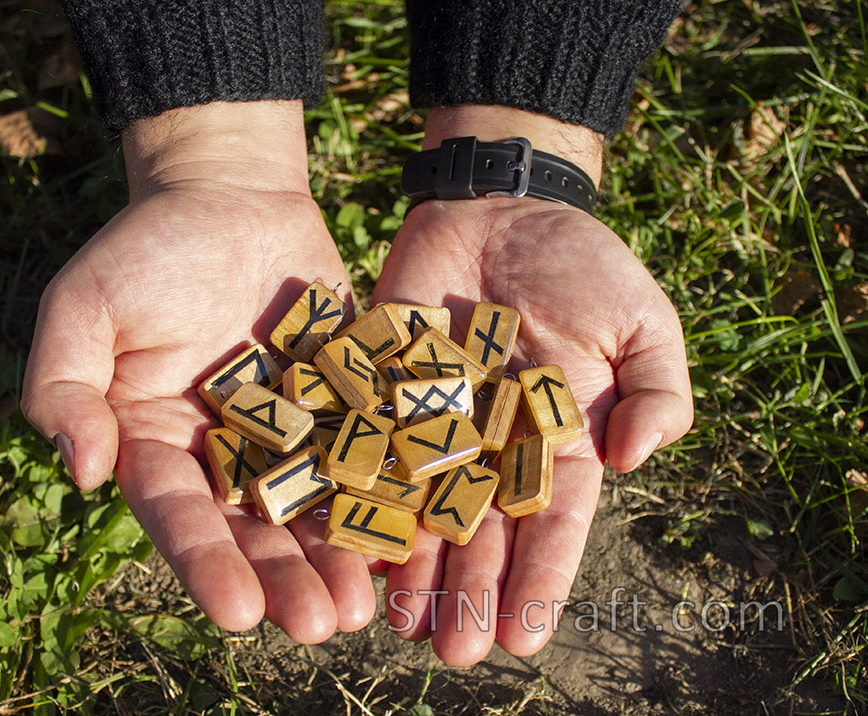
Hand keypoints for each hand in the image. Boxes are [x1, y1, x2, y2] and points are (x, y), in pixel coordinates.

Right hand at [21, 101, 375, 640]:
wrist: (229, 193)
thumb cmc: (147, 246)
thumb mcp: (85, 304)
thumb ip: (65, 384)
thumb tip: (84, 469)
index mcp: (159, 443)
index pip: (180, 515)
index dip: (206, 564)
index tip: (237, 612)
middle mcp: (226, 452)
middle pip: (254, 529)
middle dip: (285, 580)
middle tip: (319, 626)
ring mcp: (290, 430)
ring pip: (314, 505)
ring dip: (339, 556)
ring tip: (366, 604)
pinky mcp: (343, 399)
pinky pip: (366, 449)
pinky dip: (385, 491)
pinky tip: (411, 531)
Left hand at [373, 106, 692, 664]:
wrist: (499, 205)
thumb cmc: (580, 263)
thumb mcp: (643, 321)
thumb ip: (657, 391)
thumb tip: (636, 460)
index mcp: (557, 441)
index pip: (551, 524)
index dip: (539, 581)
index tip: (524, 636)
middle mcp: (491, 445)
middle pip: (479, 530)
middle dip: (468, 591)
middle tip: (452, 652)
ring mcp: (433, 421)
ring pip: (420, 506)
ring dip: (412, 567)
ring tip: (400, 624)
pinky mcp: (381, 389)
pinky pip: (368, 449)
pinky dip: (359, 495)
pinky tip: (351, 544)